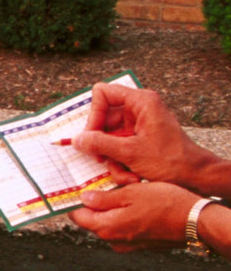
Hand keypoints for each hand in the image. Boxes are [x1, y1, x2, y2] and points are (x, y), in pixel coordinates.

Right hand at [66, 84, 214, 189]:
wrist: (195, 176)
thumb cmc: (171, 160)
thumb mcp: (130, 152)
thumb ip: (100, 143)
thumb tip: (76, 140)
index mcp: (141, 102)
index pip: (103, 94)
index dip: (94, 114)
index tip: (92, 135)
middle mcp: (139, 110)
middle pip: (103, 119)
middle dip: (101, 143)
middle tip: (100, 159)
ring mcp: (138, 125)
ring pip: (108, 137)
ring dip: (111, 159)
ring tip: (122, 173)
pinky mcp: (139, 139)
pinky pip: (118, 148)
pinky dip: (120, 163)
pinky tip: (130, 175)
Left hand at [68, 181, 200, 251]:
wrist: (195, 221)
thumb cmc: (165, 203)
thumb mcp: (131, 193)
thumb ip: (104, 198)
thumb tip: (84, 199)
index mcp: (106, 227)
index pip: (77, 215)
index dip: (75, 201)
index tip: (76, 188)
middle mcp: (113, 240)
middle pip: (92, 220)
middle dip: (94, 203)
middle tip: (102, 185)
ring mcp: (126, 244)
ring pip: (108, 223)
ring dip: (110, 209)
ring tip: (121, 192)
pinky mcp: (139, 244)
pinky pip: (123, 228)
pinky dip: (123, 216)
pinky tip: (134, 204)